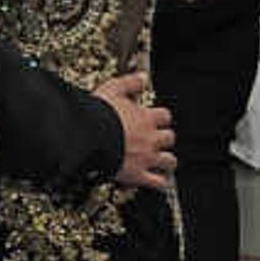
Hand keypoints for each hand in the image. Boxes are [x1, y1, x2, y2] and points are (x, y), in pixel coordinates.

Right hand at [101, 71, 175, 191]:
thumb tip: (143, 78)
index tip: (156, 119)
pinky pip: (157, 182)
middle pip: (169, 138)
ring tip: (164, 162)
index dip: (161, 118)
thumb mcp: (113, 89)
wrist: (90, 138)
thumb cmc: (98, 115)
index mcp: (144, 118)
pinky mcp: (138, 175)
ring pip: (169, 161)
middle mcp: (150, 138)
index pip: (164, 116)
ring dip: (167, 161)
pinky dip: (160, 183)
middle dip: (165, 139)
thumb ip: (130, 83)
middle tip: (159, 140)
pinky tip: (161, 183)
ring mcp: (146, 157)